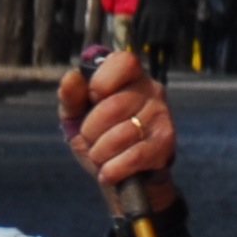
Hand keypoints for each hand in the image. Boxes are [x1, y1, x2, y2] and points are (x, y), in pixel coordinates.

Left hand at [59, 47, 175, 209]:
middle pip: (113, 106)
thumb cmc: (99, 136)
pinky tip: (108, 173)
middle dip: (91, 131)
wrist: (123, 174)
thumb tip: (72, 78)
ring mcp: (161, 115)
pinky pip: (134, 157)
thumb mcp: (77, 116)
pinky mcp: (165, 142)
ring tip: (100, 156)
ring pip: (122, 135)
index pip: (122, 62)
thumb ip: (71, 97)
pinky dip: (114, 169)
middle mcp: (152, 89)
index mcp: (130, 73)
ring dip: (100, 153)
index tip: (92, 100)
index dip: (99, 84)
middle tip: (90, 140)